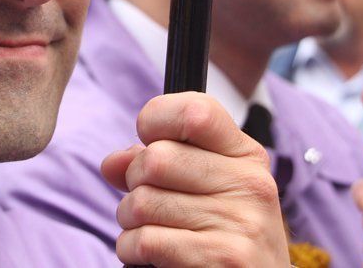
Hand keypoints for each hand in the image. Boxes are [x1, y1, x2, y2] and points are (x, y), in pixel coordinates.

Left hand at [101, 92, 289, 266]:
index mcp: (246, 155)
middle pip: (155, 159)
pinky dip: (131, 250)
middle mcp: (249, 183)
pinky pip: (145, 241)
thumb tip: (113, 163)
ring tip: (150, 231)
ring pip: (143, 202)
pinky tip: (149, 255)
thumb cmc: (224, 235)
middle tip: (148, 202)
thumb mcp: (205, 188)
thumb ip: (158, 163)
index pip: (194, 111)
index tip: (149, 141)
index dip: (155, 120)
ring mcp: (240, 223)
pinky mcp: (224, 259)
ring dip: (130, 222)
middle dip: (134, 183)